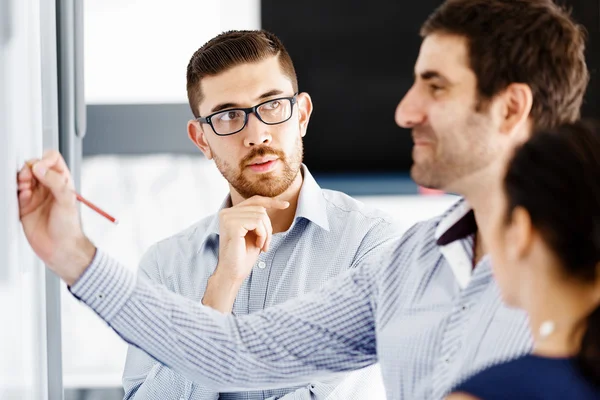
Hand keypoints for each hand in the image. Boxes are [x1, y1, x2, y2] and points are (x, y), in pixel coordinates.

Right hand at [17, 149, 95, 284]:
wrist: (60, 248)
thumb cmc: (69, 227)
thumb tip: (40, 168)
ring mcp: (35, 196)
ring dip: (21, 179)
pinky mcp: (24, 206)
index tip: (40, 168)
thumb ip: (55, 182)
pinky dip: (17, 191)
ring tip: (25, 187)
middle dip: (29, 168)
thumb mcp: (67, 201)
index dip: (44, 159)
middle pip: (34, 166)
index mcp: (62, 181)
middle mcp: (48, 186)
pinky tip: (23, 196)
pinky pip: (16, 192)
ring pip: (23, 178)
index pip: (52, 160)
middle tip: (29, 177)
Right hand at [202, 196, 288, 312]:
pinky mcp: (232, 224)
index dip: (271, 201)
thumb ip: (258, 217)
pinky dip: (262, 235)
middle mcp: (226, 212)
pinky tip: (257, 245)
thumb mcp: (254, 232)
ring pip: (261, 215)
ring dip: (266, 233)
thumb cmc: (244, 255)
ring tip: (261, 246)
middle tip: (265, 244)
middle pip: (260, 208)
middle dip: (268, 227)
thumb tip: (275, 203)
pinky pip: (257, 222)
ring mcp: (228, 217)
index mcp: (230, 213)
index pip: (254, 200)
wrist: (233, 273)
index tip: (286, 205)